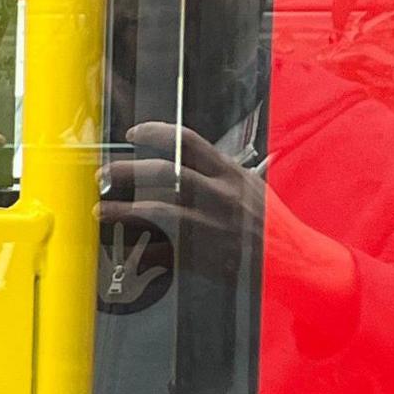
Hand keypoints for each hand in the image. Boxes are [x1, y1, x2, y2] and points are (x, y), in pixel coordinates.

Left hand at [99, 121, 354, 312]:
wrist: (291, 261)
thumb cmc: (270, 223)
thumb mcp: (249, 187)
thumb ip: (218, 174)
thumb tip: (182, 161)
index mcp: (230, 174)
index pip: (187, 142)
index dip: (155, 133)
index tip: (133, 133)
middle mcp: (218, 195)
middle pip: (163, 173)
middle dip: (126, 171)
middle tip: (103, 174)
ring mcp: (208, 225)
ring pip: (155, 211)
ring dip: (122, 210)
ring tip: (101, 210)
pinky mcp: (201, 255)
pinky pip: (160, 250)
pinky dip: (138, 249)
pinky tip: (121, 248)